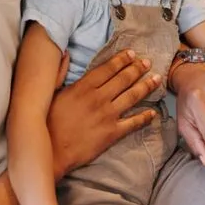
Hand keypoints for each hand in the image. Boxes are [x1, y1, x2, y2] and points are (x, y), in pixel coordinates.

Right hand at [47, 50, 162, 176]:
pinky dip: (145, 117)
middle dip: (137, 69)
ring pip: (132, 96)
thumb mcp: (50, 93)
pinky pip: (133, 123)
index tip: (132, 53)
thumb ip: (60, 72)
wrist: (51, 152)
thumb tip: (65, 53)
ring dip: (146, 86)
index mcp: (83, 87)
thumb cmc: (47, 123)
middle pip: (123, 79)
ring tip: (157, 79)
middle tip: (147, 63)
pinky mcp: (112, 133)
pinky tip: (153, 112)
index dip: (122, 60)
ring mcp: (107, 115)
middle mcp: (99, 98)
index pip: (107, 68)